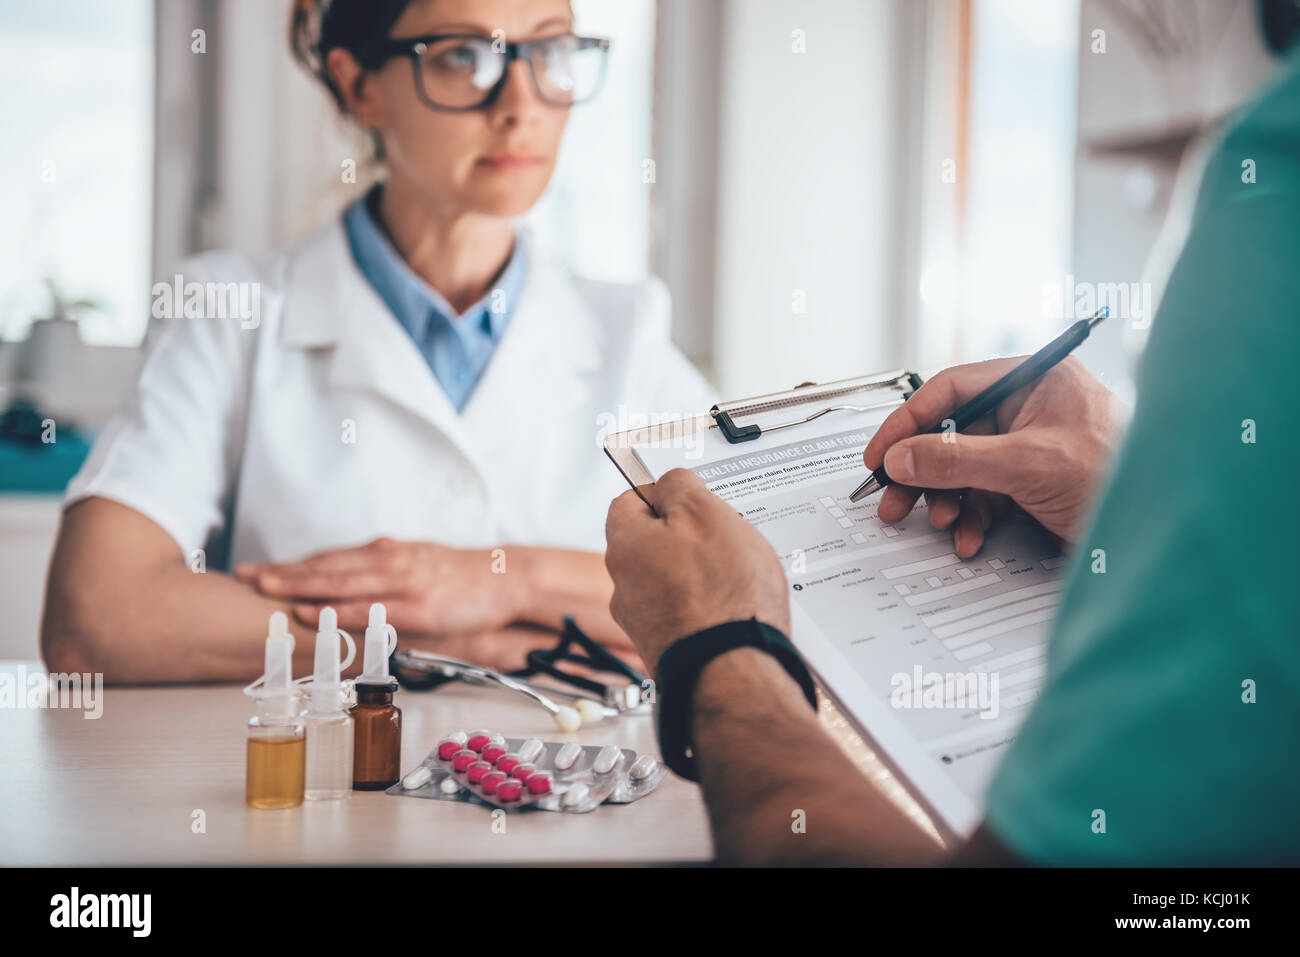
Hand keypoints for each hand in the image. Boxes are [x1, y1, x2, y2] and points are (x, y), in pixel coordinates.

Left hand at [234, 538, 519, 635]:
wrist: (506, 578)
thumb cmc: (462, 578)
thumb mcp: (418, 568)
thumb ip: (383, 579)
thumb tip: (350, 597)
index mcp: (386, 553)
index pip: (329, 559)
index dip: (291, 564)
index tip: (256, 569)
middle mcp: (388, 561)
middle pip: (326, 566)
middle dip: (283, 572)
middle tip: (245, 576)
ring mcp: (402, 582)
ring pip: (342, 582)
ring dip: (302, 585)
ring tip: (267, 589)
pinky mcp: (417, 606)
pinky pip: (371, 608)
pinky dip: (340, 609)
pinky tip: (315, 612)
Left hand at [604, 469, 790, 674]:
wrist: (732, 674)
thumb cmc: (721, 597)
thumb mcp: (706, 513)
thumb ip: (681, 487)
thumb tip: (670, 482)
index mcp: (625, 546)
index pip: (629, 500)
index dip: (662, 492)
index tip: (688, 494)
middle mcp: (624, 587)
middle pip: (652, 543)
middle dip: (686, 537)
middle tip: (722, 538)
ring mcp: (645, 623)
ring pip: (671, 581)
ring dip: (698, 575)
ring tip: (736, 579)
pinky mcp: (667, 650)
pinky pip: (686, 614)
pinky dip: (706, 609)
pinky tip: (733, 611)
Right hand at [862, 356, 1123, 555]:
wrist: (1165, 531)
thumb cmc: (1122, 477)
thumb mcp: (1026, 464)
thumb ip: (956, 459)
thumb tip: (902, 457)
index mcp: (1033, 380)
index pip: (952, 389)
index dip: (908, 422)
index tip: (880, 454)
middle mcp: (1031, 408)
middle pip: (952, 433)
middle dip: (923, 472)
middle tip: (894, 500)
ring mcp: (1032, 448)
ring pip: (966, 470)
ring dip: (947, 500)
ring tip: (941, 522)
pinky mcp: (1036, 484)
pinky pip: (988, 497)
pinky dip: (973, 520)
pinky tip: (970, 538)